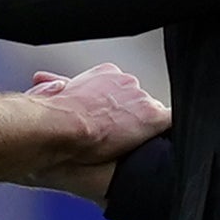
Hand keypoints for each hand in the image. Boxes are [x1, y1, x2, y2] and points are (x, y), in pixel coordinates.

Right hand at [28, 64, 168, 161]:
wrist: (61, 127)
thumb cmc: (52, 117)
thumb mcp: (52, 94)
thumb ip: (59, 87)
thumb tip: (47, 82)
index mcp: (105, 73)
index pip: (120, 90)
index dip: (115, 109)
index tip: (105, 120)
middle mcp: (127, 80)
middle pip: (139, 102)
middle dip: (131, 118)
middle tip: (117, 135)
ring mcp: (142, 99)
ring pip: (154, 115)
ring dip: (143, 130)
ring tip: (125, 145)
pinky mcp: (153, 118)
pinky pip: (172, 124)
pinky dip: (167, 134)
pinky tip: (161, 146)